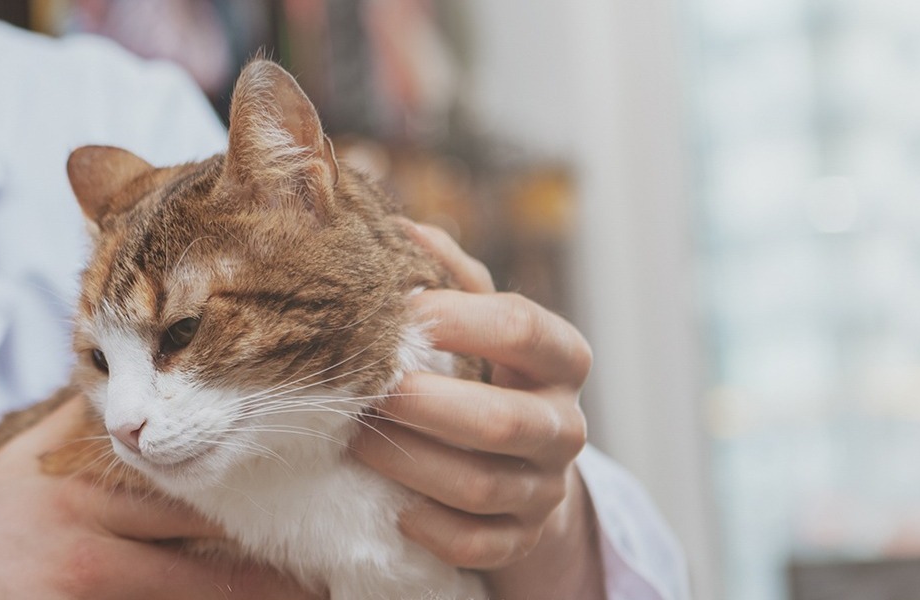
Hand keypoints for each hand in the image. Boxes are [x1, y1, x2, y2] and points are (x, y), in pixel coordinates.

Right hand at [0, 400, 316, 599]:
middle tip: (332, 567)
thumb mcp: (26, 468)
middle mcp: (88, 536)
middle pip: (205, 545)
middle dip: (273, 562)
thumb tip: (148, 383)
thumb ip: (86, 427)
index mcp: (81, 484)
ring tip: (312, 598)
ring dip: (257, 599)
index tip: (311, 481)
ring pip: (196, 594)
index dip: (253, 484)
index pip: (185, 480)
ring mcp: (85, 587)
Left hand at [347, 221, 605, 598]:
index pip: (526, 330)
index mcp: (560, 359)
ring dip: (410, 464)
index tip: (402, 315)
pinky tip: (392, 506)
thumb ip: (451, 277)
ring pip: (480, 486)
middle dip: (428, 407)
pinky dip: (430, 527)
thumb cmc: (482, 373)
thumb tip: (404, 229)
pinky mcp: (521, 538)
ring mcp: (545, 489)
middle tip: (372, 392)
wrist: (519, 465)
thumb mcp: (477, 321)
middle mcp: (564, 425)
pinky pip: (477, 544)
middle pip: (505, 421)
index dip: (461, 320)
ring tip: (355, 442)